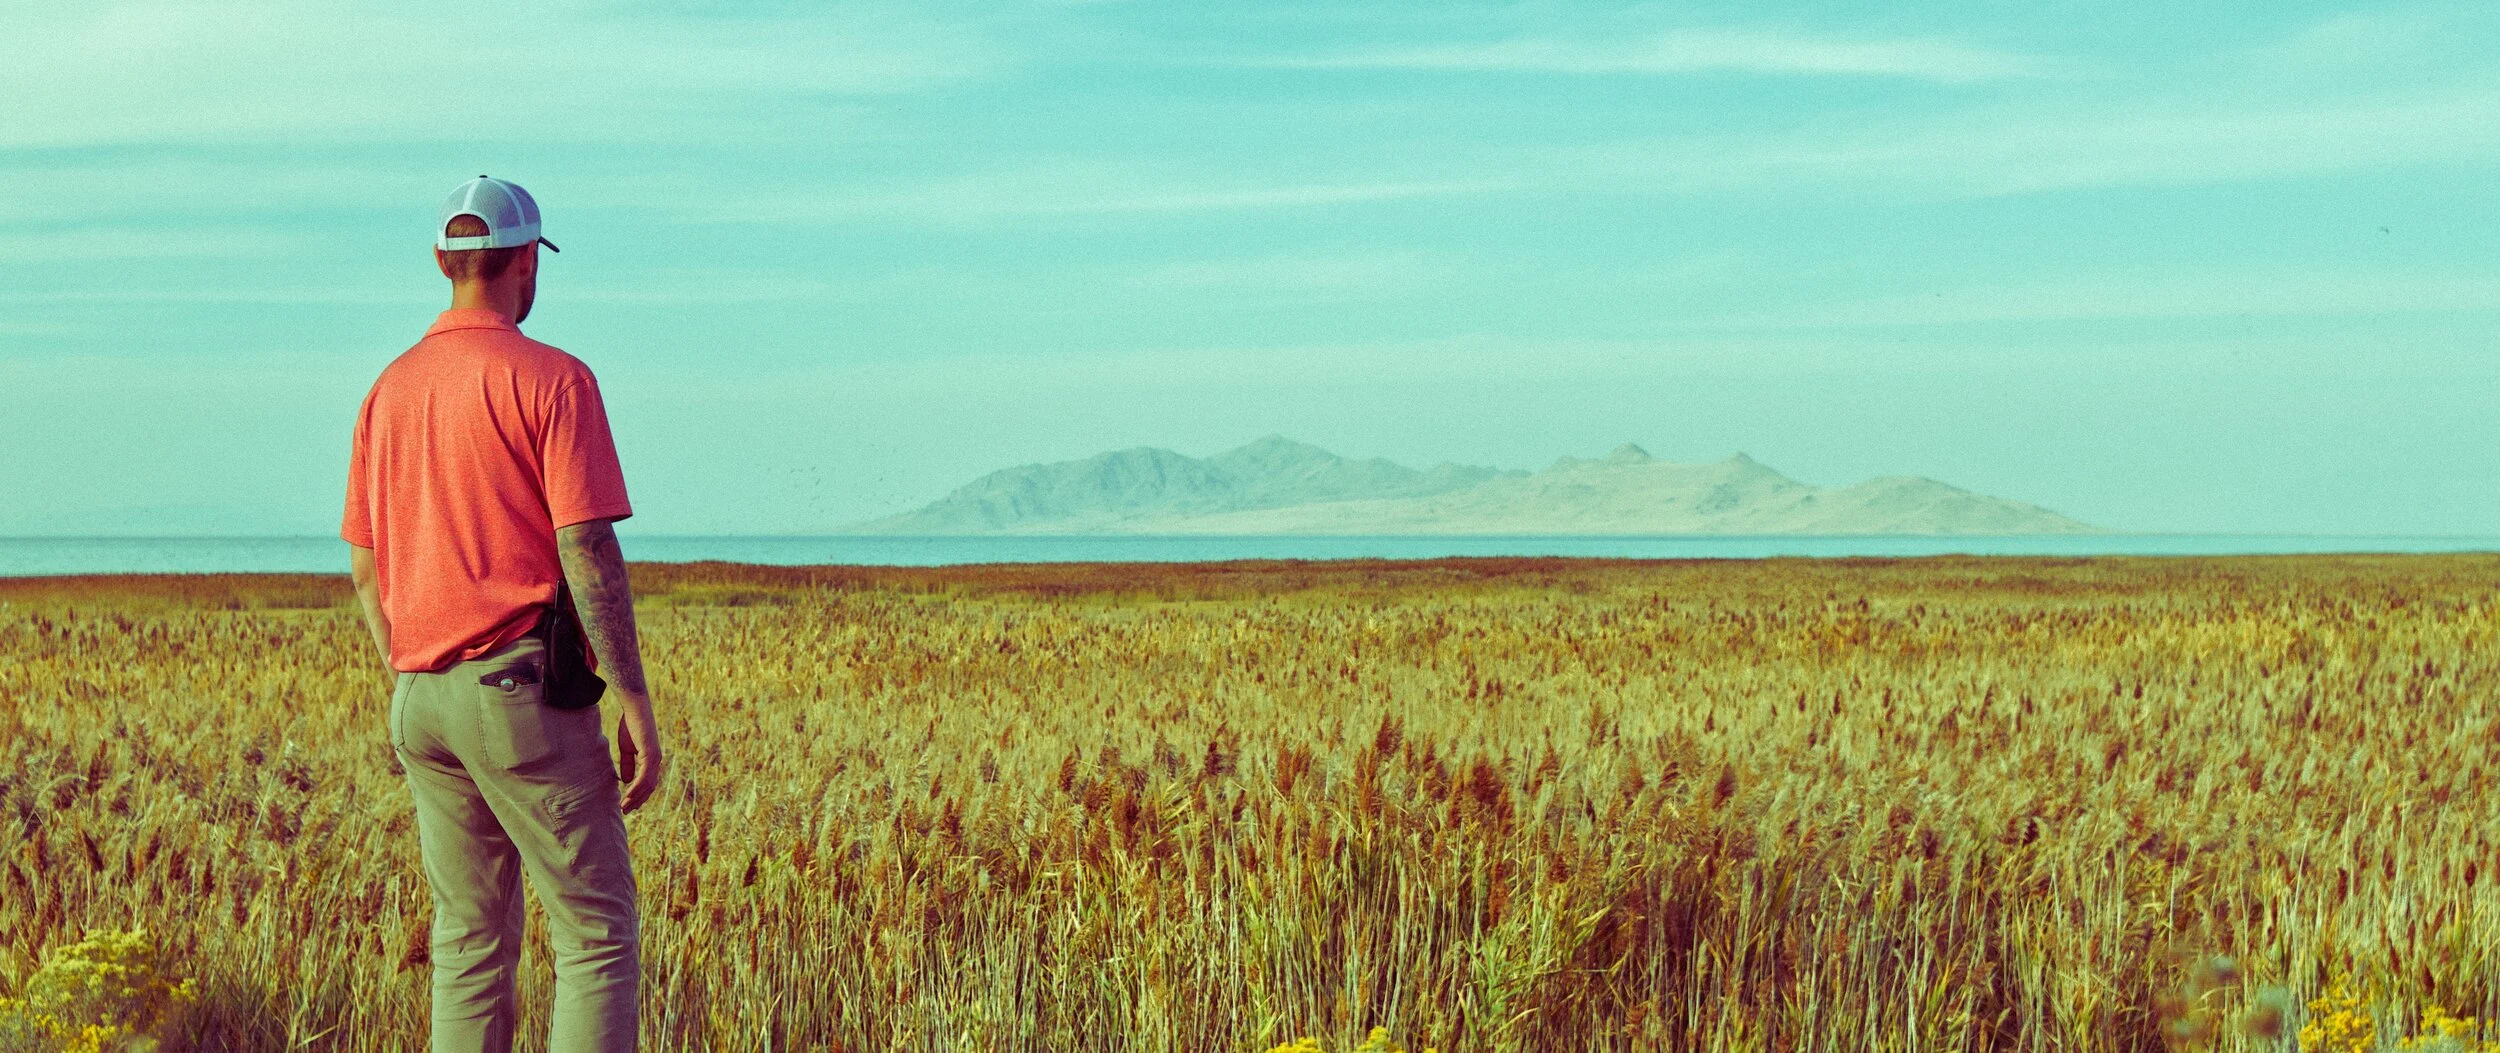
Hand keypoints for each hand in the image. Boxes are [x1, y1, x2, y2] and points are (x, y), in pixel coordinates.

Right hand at [614, 696, 663, 813]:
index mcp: (651, 760)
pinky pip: (645, 775)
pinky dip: (637, 786)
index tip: (627, 805)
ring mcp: (655, 757)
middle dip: (637, 800)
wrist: (634, 708)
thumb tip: (625, 781)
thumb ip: (628, 764)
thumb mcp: (627, 749)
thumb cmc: (631, 725)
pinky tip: (628, 794)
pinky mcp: (650, 753)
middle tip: (626, 812)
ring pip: (648, 784)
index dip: (638, 795)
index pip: (647, 783)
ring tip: (625, 806)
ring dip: (636, 797)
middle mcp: (656, 760)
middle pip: (649, 787)